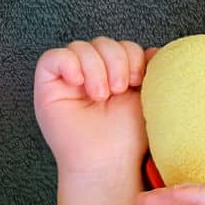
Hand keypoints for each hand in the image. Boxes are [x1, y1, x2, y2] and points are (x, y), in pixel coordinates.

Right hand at [34, 37, 159, 177]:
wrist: (108, 162)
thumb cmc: (127, 138)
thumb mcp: (146, 96)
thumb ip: (151, 70)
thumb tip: (156, 51)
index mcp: (114, 75)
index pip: (121, 46)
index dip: (132, 56)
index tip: (137, 82)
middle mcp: (90, 75)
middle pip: (101, 42)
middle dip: (116, 61)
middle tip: (118, 90)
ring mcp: (67, 80)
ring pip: (80, 47)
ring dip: (95, 68)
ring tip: (100, 95)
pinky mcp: (47, 86)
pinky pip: (53, 58)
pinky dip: (68, 64)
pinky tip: (79, 83)